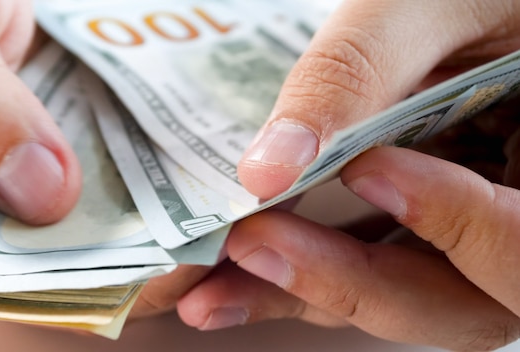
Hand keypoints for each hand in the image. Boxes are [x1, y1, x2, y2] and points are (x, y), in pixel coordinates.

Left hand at [176, 0, 519, 349]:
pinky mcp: (419, 226)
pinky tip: (244, 267)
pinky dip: (306, 273)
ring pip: (401, 298)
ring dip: (307, 295)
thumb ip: (359, 71)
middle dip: (352, 284)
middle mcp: (514, 221)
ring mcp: (465, 232)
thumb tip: (271, 165)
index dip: (455, 220)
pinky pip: (369, 267)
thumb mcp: (429, 4)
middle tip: (254, 246)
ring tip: (216, 288)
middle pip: (458, 301)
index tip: (365, 170)